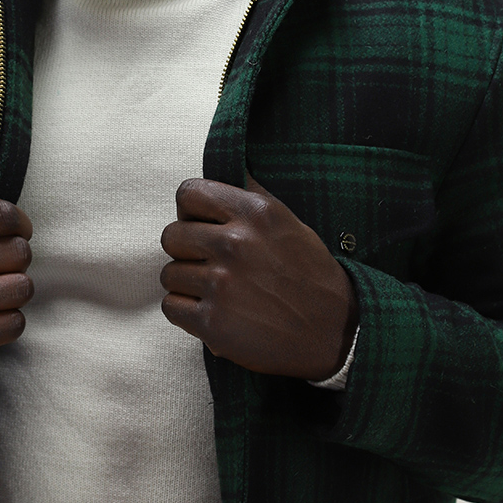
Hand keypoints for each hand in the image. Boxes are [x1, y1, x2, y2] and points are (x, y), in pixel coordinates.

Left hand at [160, 175, 357, 378]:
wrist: (333, 332)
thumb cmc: (309, 275)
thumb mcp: (288, 222)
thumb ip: (252, 197)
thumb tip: (226, 170)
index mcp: (255, 213)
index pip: (188, 193)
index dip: (189, 211)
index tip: (201, 225)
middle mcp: (235, 243)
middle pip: (171, 236)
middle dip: (186, 250)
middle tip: (209, 263)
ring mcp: (221, 283)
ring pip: (169, 273)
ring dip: (187, 283)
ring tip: (216, 291)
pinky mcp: (212, 321)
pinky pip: (170, 305)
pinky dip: (186, 311)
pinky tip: (211, 311)